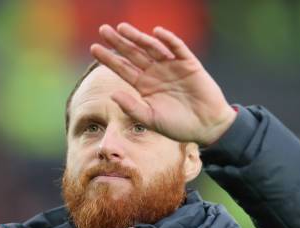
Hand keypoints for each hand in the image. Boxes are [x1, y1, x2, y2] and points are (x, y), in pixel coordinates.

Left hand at [91, 23, 236, 146]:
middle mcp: (155, 73)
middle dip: (119, 42)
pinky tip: (156, 32)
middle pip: (133, 54)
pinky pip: (177, 49)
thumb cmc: (177, 126)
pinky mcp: (189, 64)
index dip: (108, 58)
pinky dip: (168, 40)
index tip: (94, 48)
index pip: (123, 68)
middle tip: (103, 30)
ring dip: (138, 37)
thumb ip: (131, 108)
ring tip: (123, 28)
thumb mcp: (151, 119)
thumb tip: (112, 94)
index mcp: (144, 86)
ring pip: (152, 47)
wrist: (206, 127)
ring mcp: (172, 67)